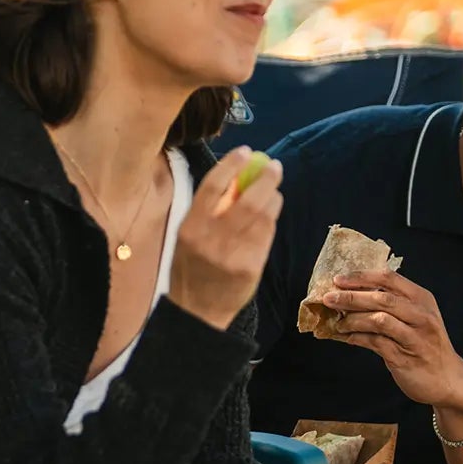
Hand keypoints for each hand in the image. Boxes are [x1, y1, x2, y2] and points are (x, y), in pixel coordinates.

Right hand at [168, 147, 282, 330]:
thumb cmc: (191, 268)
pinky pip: (267, 235)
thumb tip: (235, 178)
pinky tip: (269, 215)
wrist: (197, 311)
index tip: (245, 152)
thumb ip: (208, 211)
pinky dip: (271, 220)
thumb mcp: (188, 237)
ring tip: (272, 191)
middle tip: (273, 166)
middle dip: (265, 178)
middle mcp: (211, 239)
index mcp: (191, 227)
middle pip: (247, 199)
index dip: (231, 165)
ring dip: (272, 197)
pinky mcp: (251, 266)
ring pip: (263, 215)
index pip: (212, 187)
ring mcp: (234, 254)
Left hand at [322, 270, 462, 408]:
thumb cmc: (426, 344)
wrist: (448, 379)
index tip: (338, 279)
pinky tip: (347, 338)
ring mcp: (415, 337)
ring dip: (352, 320)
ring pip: (379, 320)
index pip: (389, 278)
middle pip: (382, 298)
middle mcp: (421, 315)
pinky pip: (376, 343)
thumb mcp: (416, 317)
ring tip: (338, 323)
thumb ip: (391, 304)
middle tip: (328, 298)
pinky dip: (357, 338)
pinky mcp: (405, 358)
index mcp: (422, 299)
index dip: (361, 277)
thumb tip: (352, 294)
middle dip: (351, 297)